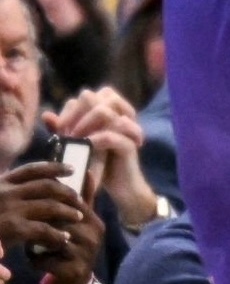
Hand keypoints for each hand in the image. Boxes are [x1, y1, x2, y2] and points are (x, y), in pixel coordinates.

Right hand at [0, 163, 83, 252]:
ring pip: (49, 206)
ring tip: (78, 217)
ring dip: (67, 211)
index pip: (34, 169)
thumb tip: (32, 188)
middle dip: (66, 191)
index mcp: (2, 182)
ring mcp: (10, 209)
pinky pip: (42, 230)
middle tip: (79, 199)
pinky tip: (64, 238)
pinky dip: (56, 234)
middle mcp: (8, 191)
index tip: (71, 168)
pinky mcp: (12, 228)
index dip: (55, 166)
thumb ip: (10, 193)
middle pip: (47, 186)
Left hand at [37, 175, 103, 283]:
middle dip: (44, 221)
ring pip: (55, 240)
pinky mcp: (74, 271)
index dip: (54, 202)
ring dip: (37, 240)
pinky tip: (32, 258)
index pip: (74, 204)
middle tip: (28, 221)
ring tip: (28, 240)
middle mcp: (94, 236)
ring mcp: (86, 254)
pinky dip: (36, 259)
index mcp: (95, 221)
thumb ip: (84, 198)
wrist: (77, 283)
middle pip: (64, 221)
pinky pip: (48, 261)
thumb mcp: (82, 222)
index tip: (38, 202)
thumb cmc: (76, 246)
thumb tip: (86, 170)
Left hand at [44, 88, 154, 228]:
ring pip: (103, 110)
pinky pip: (110, 135)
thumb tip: (46, 115)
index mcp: (110, 108)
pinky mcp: (130, 144)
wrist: (122, 187)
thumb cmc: (100, 163)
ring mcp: (127, 126)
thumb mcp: (79, 145)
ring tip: (73, 140)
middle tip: (66, 134)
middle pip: (93, 97)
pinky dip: (93, 140)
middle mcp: (120, 112)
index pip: (85, 96)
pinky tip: (84, 148)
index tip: (60, 129)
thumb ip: (64, 129)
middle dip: (74, 115)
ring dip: (83, 125)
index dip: (70, 110)